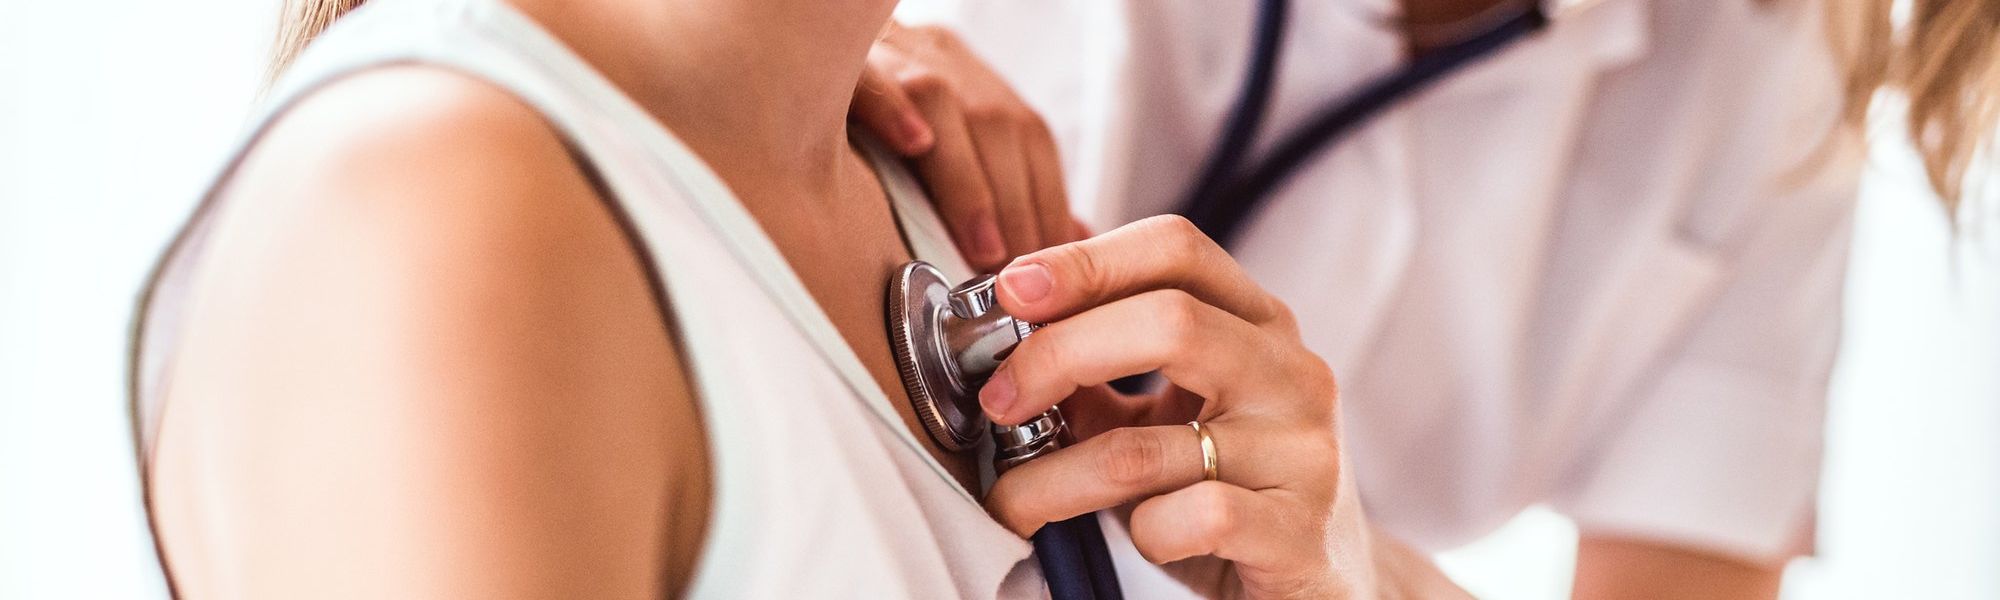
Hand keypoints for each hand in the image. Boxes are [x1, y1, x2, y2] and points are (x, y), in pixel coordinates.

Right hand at [850, 22, 1084, 271]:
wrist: (806, 38)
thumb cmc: (884, 111)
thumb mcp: (954, 137)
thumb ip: (1008, 184)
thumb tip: (1067, 237)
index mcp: (971, 80)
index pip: (1030, 139)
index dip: (1047, 204)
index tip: (1049, 268)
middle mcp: (939, 61)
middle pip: (994, 124)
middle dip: (1015, 206)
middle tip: (1019, 275)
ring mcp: (890, 56)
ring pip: (940, 103)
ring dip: (969, 184)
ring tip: (982, 249)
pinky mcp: (838, 62)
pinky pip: (867, 75)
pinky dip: (894, 110)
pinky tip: (911, 146)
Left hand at [979, 216, 1382, 598]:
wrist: (1323, 584)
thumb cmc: (1227, 490)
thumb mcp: (1163, 418)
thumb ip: (1098, 373)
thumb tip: (1004, 326)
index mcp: (1258, 325)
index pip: (1176, 248)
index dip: (1085, 262)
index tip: (1009, 292)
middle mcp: (1292, 373)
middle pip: (1169, 321)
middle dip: (1059, 354)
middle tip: (998, 401)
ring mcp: (1303, 452)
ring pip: (1151, 445)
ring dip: (1056, 476)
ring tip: (1012, 500)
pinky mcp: (1298, 532)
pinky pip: (1192, 517)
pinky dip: (1144, 531)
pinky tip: (1142, 537)